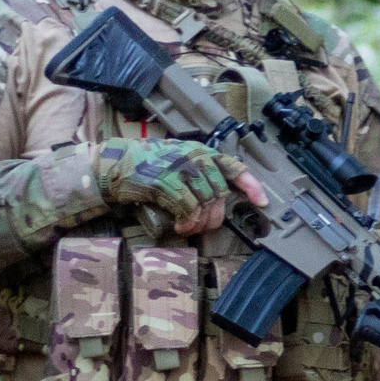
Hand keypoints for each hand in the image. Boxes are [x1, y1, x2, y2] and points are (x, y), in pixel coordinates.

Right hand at [93, 139, 248, 232]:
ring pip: (206, 203)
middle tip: (204, 226)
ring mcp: (181, 168)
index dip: (251, 185)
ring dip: (200, 222)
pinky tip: (181, 226)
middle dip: (215, 216)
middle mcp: (195, 158)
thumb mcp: (180, 161)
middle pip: (220, 193)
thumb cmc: (149, 166)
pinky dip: (187, 222)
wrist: (118, 164)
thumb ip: (200, 174)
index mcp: (202, 152)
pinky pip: (188, 208)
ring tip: (190, 228)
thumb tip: (218, 198)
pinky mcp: (167, 182)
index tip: (261, 202)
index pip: (234, 167)